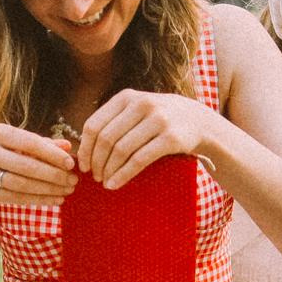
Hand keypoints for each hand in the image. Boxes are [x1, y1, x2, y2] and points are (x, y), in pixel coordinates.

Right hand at [0, 123, 78, 204]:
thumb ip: (43, 144)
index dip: (52, 154)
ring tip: (67, 190)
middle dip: (54, 175)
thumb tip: (68, 145)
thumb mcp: (19, 145)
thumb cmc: (3, 155)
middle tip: (73, 181)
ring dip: (49, 189)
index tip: (71, 164)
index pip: (30, 143)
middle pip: (27, 166)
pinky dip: (39, 199)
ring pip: (22, 184)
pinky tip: (55, 200)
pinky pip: (16, 198)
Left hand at [78, 90, 216, 188]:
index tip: (83, 165)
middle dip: (96, 162)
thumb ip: (113, 120)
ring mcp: (158, 120)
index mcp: (126, 97)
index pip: (94, 124)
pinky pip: (139, 160)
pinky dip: (123, 175)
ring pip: (121, 150)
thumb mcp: (137, 109)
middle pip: (106, 138)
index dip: (85, 148)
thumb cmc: (159, 119)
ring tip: (104, 182)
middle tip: (94, 177)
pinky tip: (115, 184)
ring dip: (108, 170)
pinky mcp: (170, 138)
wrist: (199, 121)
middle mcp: (141, 104)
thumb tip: (82, 147)